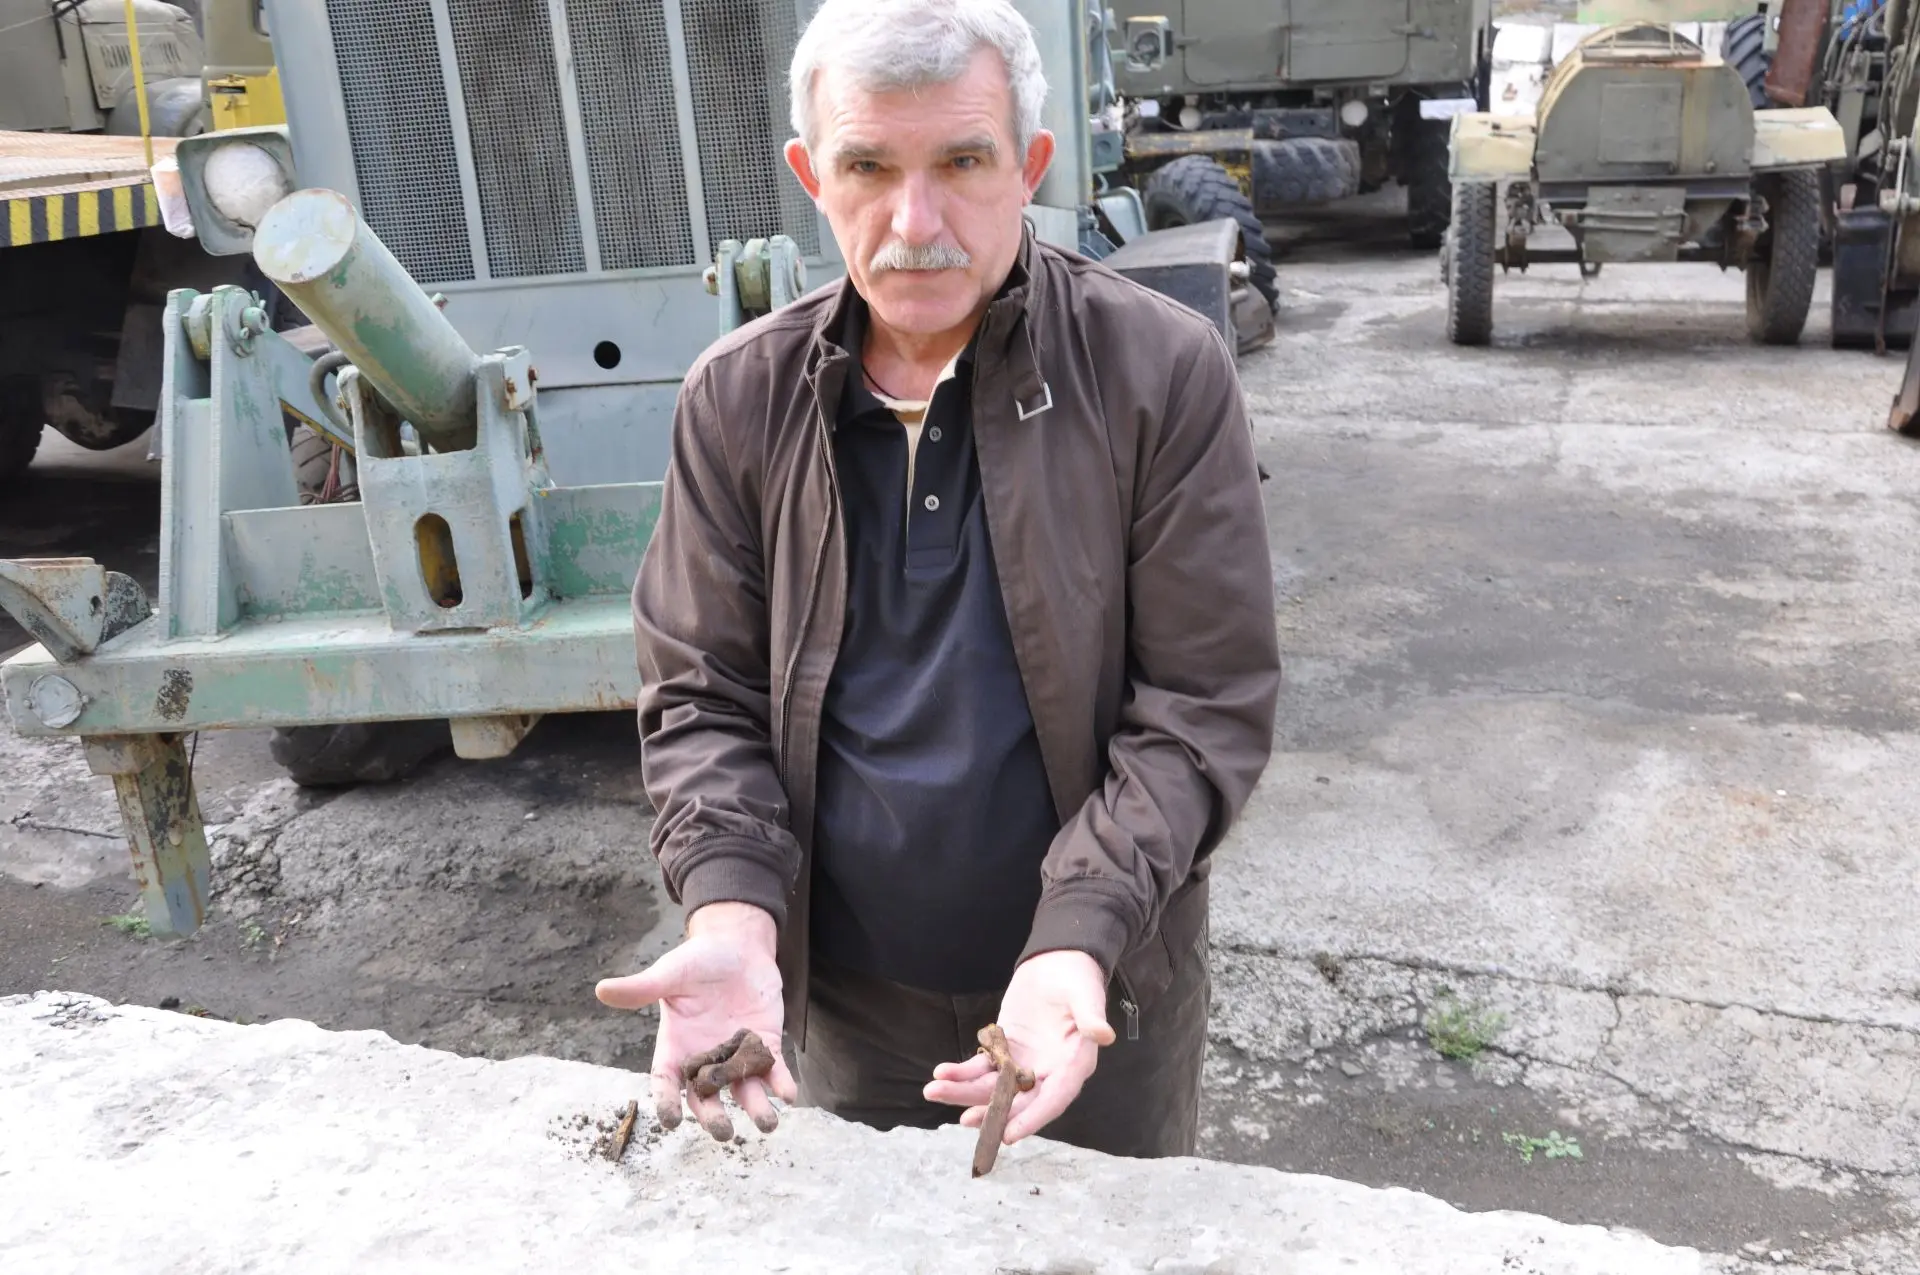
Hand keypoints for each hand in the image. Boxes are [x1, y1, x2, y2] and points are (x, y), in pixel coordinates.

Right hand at [594, 901, 798, 1139]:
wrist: (737, 945)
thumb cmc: (697, 960)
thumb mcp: (669, 973)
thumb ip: (642, 988)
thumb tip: (601, 990)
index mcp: (676, 1046)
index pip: (666, 1082)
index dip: (666, 1102)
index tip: (670, 1121)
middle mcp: (706, 1058)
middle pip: (706, 1097)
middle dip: (714, 1117)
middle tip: (724, 1132)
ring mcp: (737, 1055)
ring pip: (744, 1091)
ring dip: (756, 1108)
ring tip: (768, 1123)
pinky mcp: (766, 1044)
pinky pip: (773, 1070)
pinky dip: (781, 1083)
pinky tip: (789, 1095)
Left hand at [921, 950, 1116, 1145]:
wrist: (1058, 960)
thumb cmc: (1077, 977)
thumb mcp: (1086, 994)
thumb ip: (1091, 1016)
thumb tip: (1104, 1035)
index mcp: (1074, 1064)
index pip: (1054, 1098)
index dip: (1033, 1118)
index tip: (1009, 1134)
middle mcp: (1049, 1072)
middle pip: (1018, 1100)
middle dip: (991, 1111)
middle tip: (964, 1120)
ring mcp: (1024, 1064)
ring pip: (994, 1087)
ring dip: (965, 1092)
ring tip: (935, 1090)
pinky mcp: (1006, 1051)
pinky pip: (982, 1067)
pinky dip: (961, 1071)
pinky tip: (942, 1071)